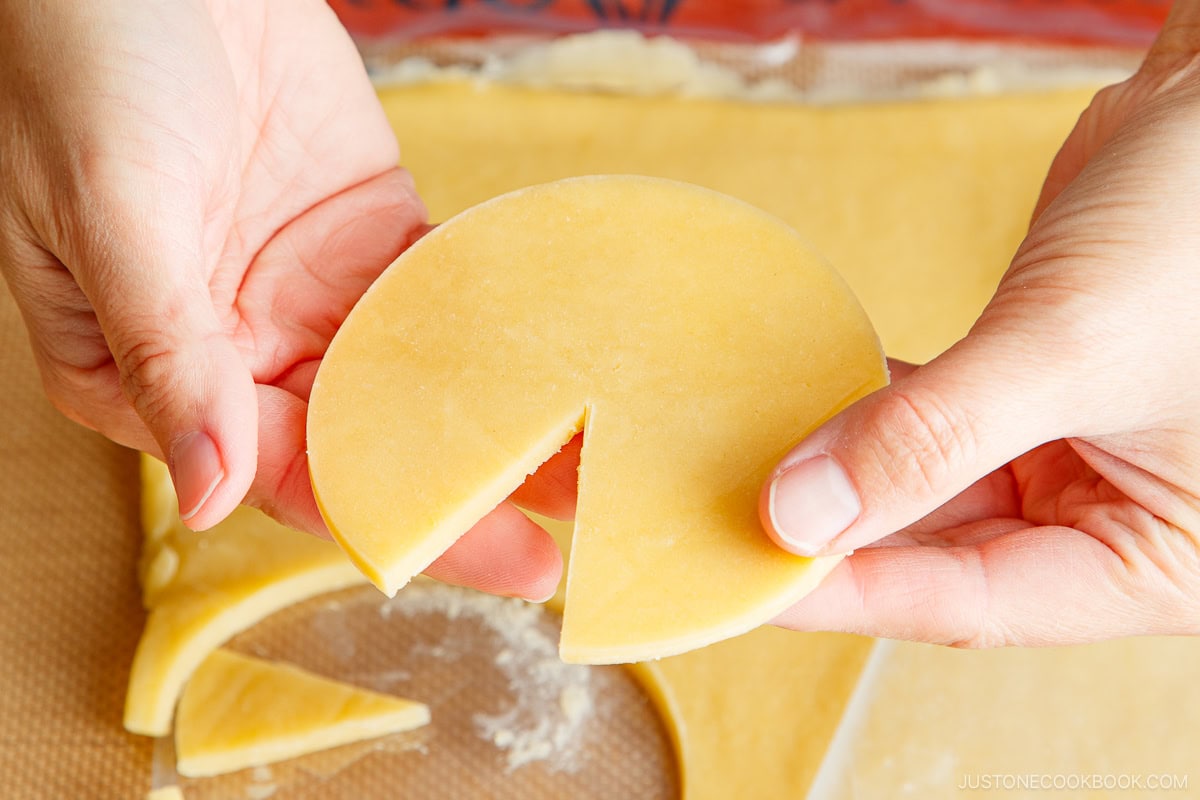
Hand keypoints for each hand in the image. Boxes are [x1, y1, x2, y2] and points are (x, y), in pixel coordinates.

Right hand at [0, 0, 560, 600]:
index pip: (283, 473)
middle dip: (460, 492)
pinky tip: (558, 366)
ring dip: (492, 422)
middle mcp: (238, 351)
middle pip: (362, 444)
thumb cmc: (90, 65)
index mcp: (153, 376)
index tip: (490, 558)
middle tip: (558, 547)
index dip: (390, 521)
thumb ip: (165, 350)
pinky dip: (496, 331)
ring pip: (411, 381)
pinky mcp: (367, 235)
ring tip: (585, 466)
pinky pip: (438, 297)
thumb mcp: (111, 210)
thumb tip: (209, 492)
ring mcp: (311, 294)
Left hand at [759, 8, 1199, 645]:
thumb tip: (798, 512)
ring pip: (925, 493)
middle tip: (719, 527)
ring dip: (840, 478)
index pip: (971, 602)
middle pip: (938, 557)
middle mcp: (1109, 523)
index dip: (850, 592)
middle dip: (833, 538)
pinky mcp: (1024, 399)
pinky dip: (866, 416)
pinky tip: (799, 408)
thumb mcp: (1068, 347)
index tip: (744, 580)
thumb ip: (933, 435)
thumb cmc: (1199, 230)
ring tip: (739, 473)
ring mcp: (1062, 459)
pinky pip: (928, 427)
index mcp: (1154, 561)